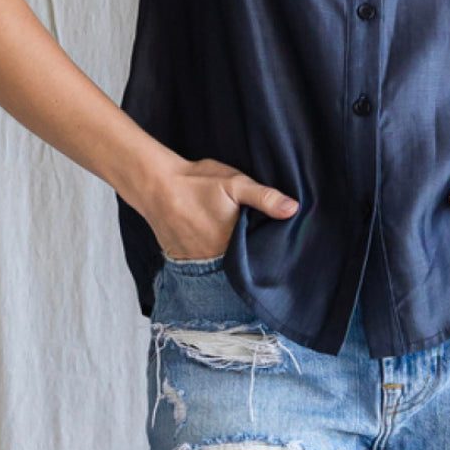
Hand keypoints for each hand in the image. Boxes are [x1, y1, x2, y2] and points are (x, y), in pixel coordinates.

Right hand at [140, 156, 298, 260]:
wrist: (155, 184)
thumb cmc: (197, 182)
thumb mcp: (236, 184)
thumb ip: (265, 198)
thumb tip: (293, 209)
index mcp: (230, 246)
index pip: (255, 259)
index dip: (264, 252)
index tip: (272, 245)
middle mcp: (212, 262)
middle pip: (237, 265)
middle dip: (247, 257)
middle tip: (252, 240)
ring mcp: (194, 263)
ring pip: (219, 267)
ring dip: (227, 259)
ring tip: (231, 241)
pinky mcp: (180, 259)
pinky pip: (200, 265)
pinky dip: (208, 257)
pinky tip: (211, 242)